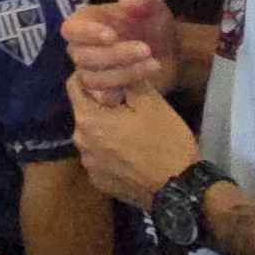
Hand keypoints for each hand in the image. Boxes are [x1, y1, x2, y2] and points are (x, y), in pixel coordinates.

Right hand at [61, 0, 178, 103]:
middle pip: (83, 57)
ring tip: (153, 64)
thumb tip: (127, 1)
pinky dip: (120, 94)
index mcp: (86, 22)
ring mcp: (90, 73)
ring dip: (124, 73)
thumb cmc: (154, 23)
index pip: (71, 29)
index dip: (87, 34)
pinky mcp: (103, 94)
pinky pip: (101, 98)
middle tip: (146, 49)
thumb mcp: (153, 4)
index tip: (112, 35)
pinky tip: (141, 86)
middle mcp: (81, 49)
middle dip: (115, 55)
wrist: (171, 51)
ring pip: (93, 79)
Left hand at [66, 62, 200, 203]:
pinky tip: (130, 152)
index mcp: (88, 119)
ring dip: (105, 128)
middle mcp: (80, 142)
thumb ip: (126, 79)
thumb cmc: (165, 140)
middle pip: (84, 111)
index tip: (109, 75)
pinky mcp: (99, 182)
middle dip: (101, 103)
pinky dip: (109, 151)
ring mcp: (88, 166)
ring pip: (91, 135)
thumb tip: (114, 64)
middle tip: (127, 101)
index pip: (74, 86)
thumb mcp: (151, 102)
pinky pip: (99, 157)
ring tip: (131, 127)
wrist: (179, 189)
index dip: (90, 76)